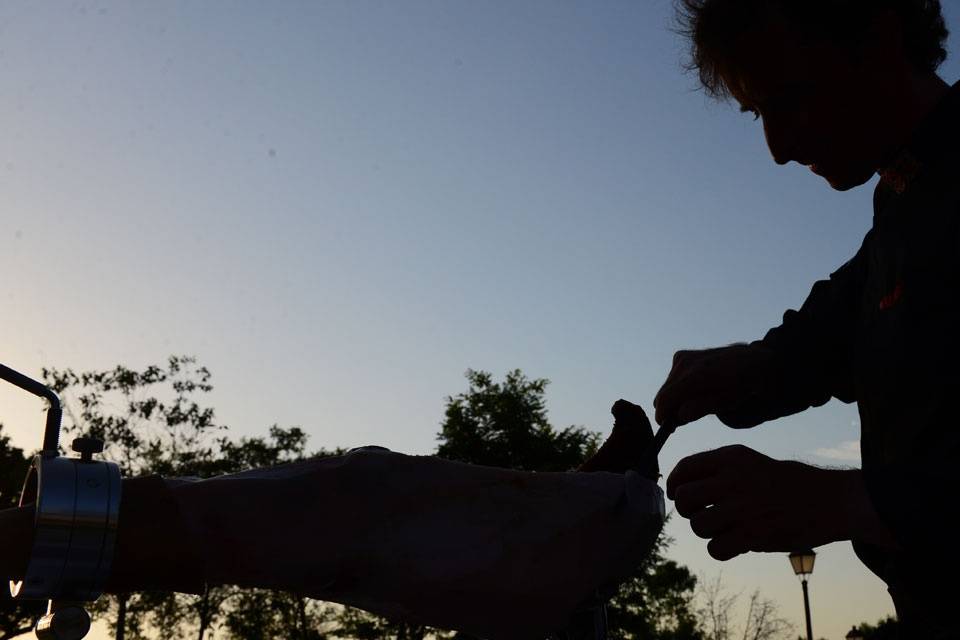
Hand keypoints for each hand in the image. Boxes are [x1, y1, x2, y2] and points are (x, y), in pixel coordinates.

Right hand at [653, 344, 774, 427]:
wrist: (747, 361)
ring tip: (694, 403)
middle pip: (663, 394)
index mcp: (697, 376)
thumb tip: (678, 416)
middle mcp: (685, 363)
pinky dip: (677, 388)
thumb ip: (700, 409)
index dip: (662, 416)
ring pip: (666, 388)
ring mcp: (681, 357)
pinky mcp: (681, 356)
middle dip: (668, 409)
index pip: (666, 398)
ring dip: (674, 399)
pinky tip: (694, 389)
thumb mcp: (724, 402)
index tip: (666, 429)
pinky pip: (671, 379)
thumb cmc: (738, 386)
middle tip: (680, 421)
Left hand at [666, 445, 897, 559]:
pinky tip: (734, 543)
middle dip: (687, 510)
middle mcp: (733, 479)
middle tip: (702, 514)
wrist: (830, 500)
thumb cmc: (786, 482)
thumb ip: (716, 469)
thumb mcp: (749, 461)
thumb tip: (680, 486)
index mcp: (731, 457)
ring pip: (697, 526)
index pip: (685, 468)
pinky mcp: (753, 535)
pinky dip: (720, 549)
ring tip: (725, 527)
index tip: (677, 494)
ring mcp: (743, 507)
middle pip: (684, 499)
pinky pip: (714, 548)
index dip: (674, 484)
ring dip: (706, 531)